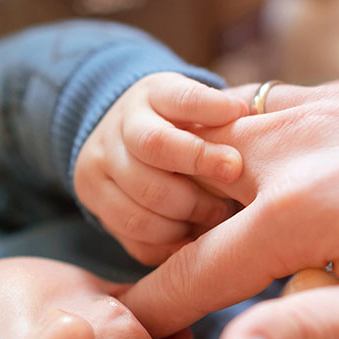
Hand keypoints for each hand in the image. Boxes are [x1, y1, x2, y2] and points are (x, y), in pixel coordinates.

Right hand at [73, 72, 248, 264]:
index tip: (236, 164)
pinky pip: (132, 237)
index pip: (178, 107)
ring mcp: (97, 168)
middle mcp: (115, 129)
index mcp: (151, 95)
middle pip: (152, 163)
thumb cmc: (180, 124)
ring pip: (139, 210)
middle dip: (196, 193)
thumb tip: (245, 117)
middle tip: (224, 205)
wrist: (122, 133)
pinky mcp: (93, 202)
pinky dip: (165, 244)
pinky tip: (187, 238)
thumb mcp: (198, 104)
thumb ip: (221, 111)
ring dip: (182, 221)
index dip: (206, 140)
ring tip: (208, 219)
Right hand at [122, 51, 338, 338]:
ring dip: (208, 190)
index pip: (194, 270)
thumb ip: (309, 335)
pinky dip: (256, 149)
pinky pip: (277, 112)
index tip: (126, 337)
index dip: (155, 310)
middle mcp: (294, 144)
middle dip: (171, 241)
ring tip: (219, 233)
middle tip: (177, 289)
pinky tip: (284, 179)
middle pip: (192, 196)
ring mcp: (326, 105)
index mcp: (297, 209)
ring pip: (228, 145)